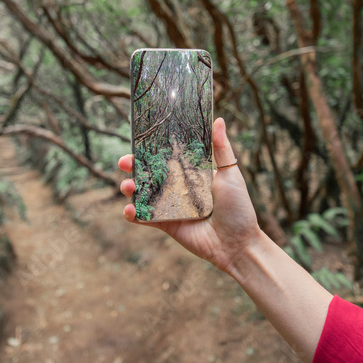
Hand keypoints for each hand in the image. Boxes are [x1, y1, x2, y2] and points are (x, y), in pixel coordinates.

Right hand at [118, 117, 264, 275]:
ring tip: (127, 186)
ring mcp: (171, 207)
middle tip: (124, 162)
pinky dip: (133, 214)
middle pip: (150, 173)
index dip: (151, 149)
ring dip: (130, 188)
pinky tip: (128, 210)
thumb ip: (221, 148)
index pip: (167, 157)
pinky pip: (145, 218)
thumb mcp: (230, 174)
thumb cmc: (238, 207)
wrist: (238, 243)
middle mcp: (178, 188)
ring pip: (143, 194)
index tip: (138, 140)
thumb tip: (219, 119)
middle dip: (133, 166)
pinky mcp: (166, 225)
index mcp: (191, 173)